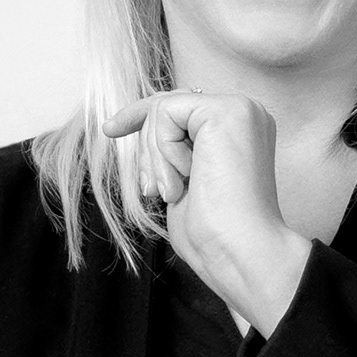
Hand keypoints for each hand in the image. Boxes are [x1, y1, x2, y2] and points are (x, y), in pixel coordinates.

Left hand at [100, 89, 309, 331]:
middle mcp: (245, 114)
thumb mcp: (184, 180)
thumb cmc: (213, 232)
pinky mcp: (226, 111)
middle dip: (147, 149)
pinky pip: (166, 112)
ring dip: (156, 158)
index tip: (111, 130)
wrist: (237, 251)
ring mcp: (239, 109)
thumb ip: (174, 148)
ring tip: (176, 192)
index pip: (182, 108)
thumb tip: (144, 121)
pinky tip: (186, 178)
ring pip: (163, 108)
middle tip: (156, 192)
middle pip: (168, 105)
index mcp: (240, 130)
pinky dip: (163, 150)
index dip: (143, 117)